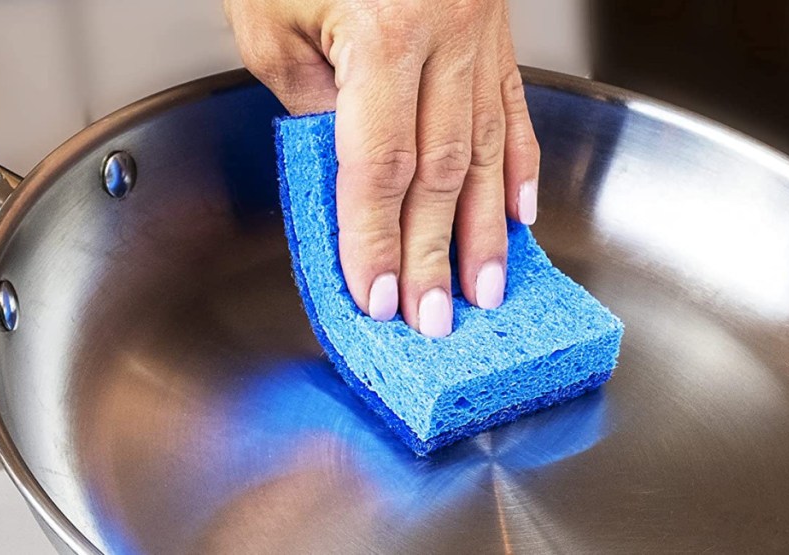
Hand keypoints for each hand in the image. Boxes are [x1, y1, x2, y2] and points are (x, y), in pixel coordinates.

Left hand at [225, 0, 539, 336]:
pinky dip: (517, 168)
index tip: (376, 296)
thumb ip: (303, 93)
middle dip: (431, 256)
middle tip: (435, 320)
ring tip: (487, 289)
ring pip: (484, 152)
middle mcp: (442, 38)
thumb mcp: (270, 13)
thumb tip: (334, 156)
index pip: (376, 166)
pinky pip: (511, 109)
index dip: (375, 240)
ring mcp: (479, 35)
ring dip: (483, 231)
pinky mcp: (494, 31)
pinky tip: (519, 215)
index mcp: (382, 33)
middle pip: (437, 174)